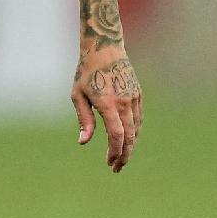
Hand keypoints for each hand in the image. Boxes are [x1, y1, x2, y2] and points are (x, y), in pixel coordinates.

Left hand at [72, 43, 141, 171]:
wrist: (105, 49)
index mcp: (108, 103)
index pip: (116, 135)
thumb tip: (83, 142)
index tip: (109, 163)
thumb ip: (84, 120)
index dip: (114, 152)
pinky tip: (127, 140)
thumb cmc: (86, 73)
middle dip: (124, 155)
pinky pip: (138, 119)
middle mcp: (124, 102)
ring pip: (136, 129)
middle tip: (117, 168)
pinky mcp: (138, 94)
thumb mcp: (77, 96)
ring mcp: (134, 98)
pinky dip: (134, 132)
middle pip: (130, 136)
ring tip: (121, 158)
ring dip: (130, 145)